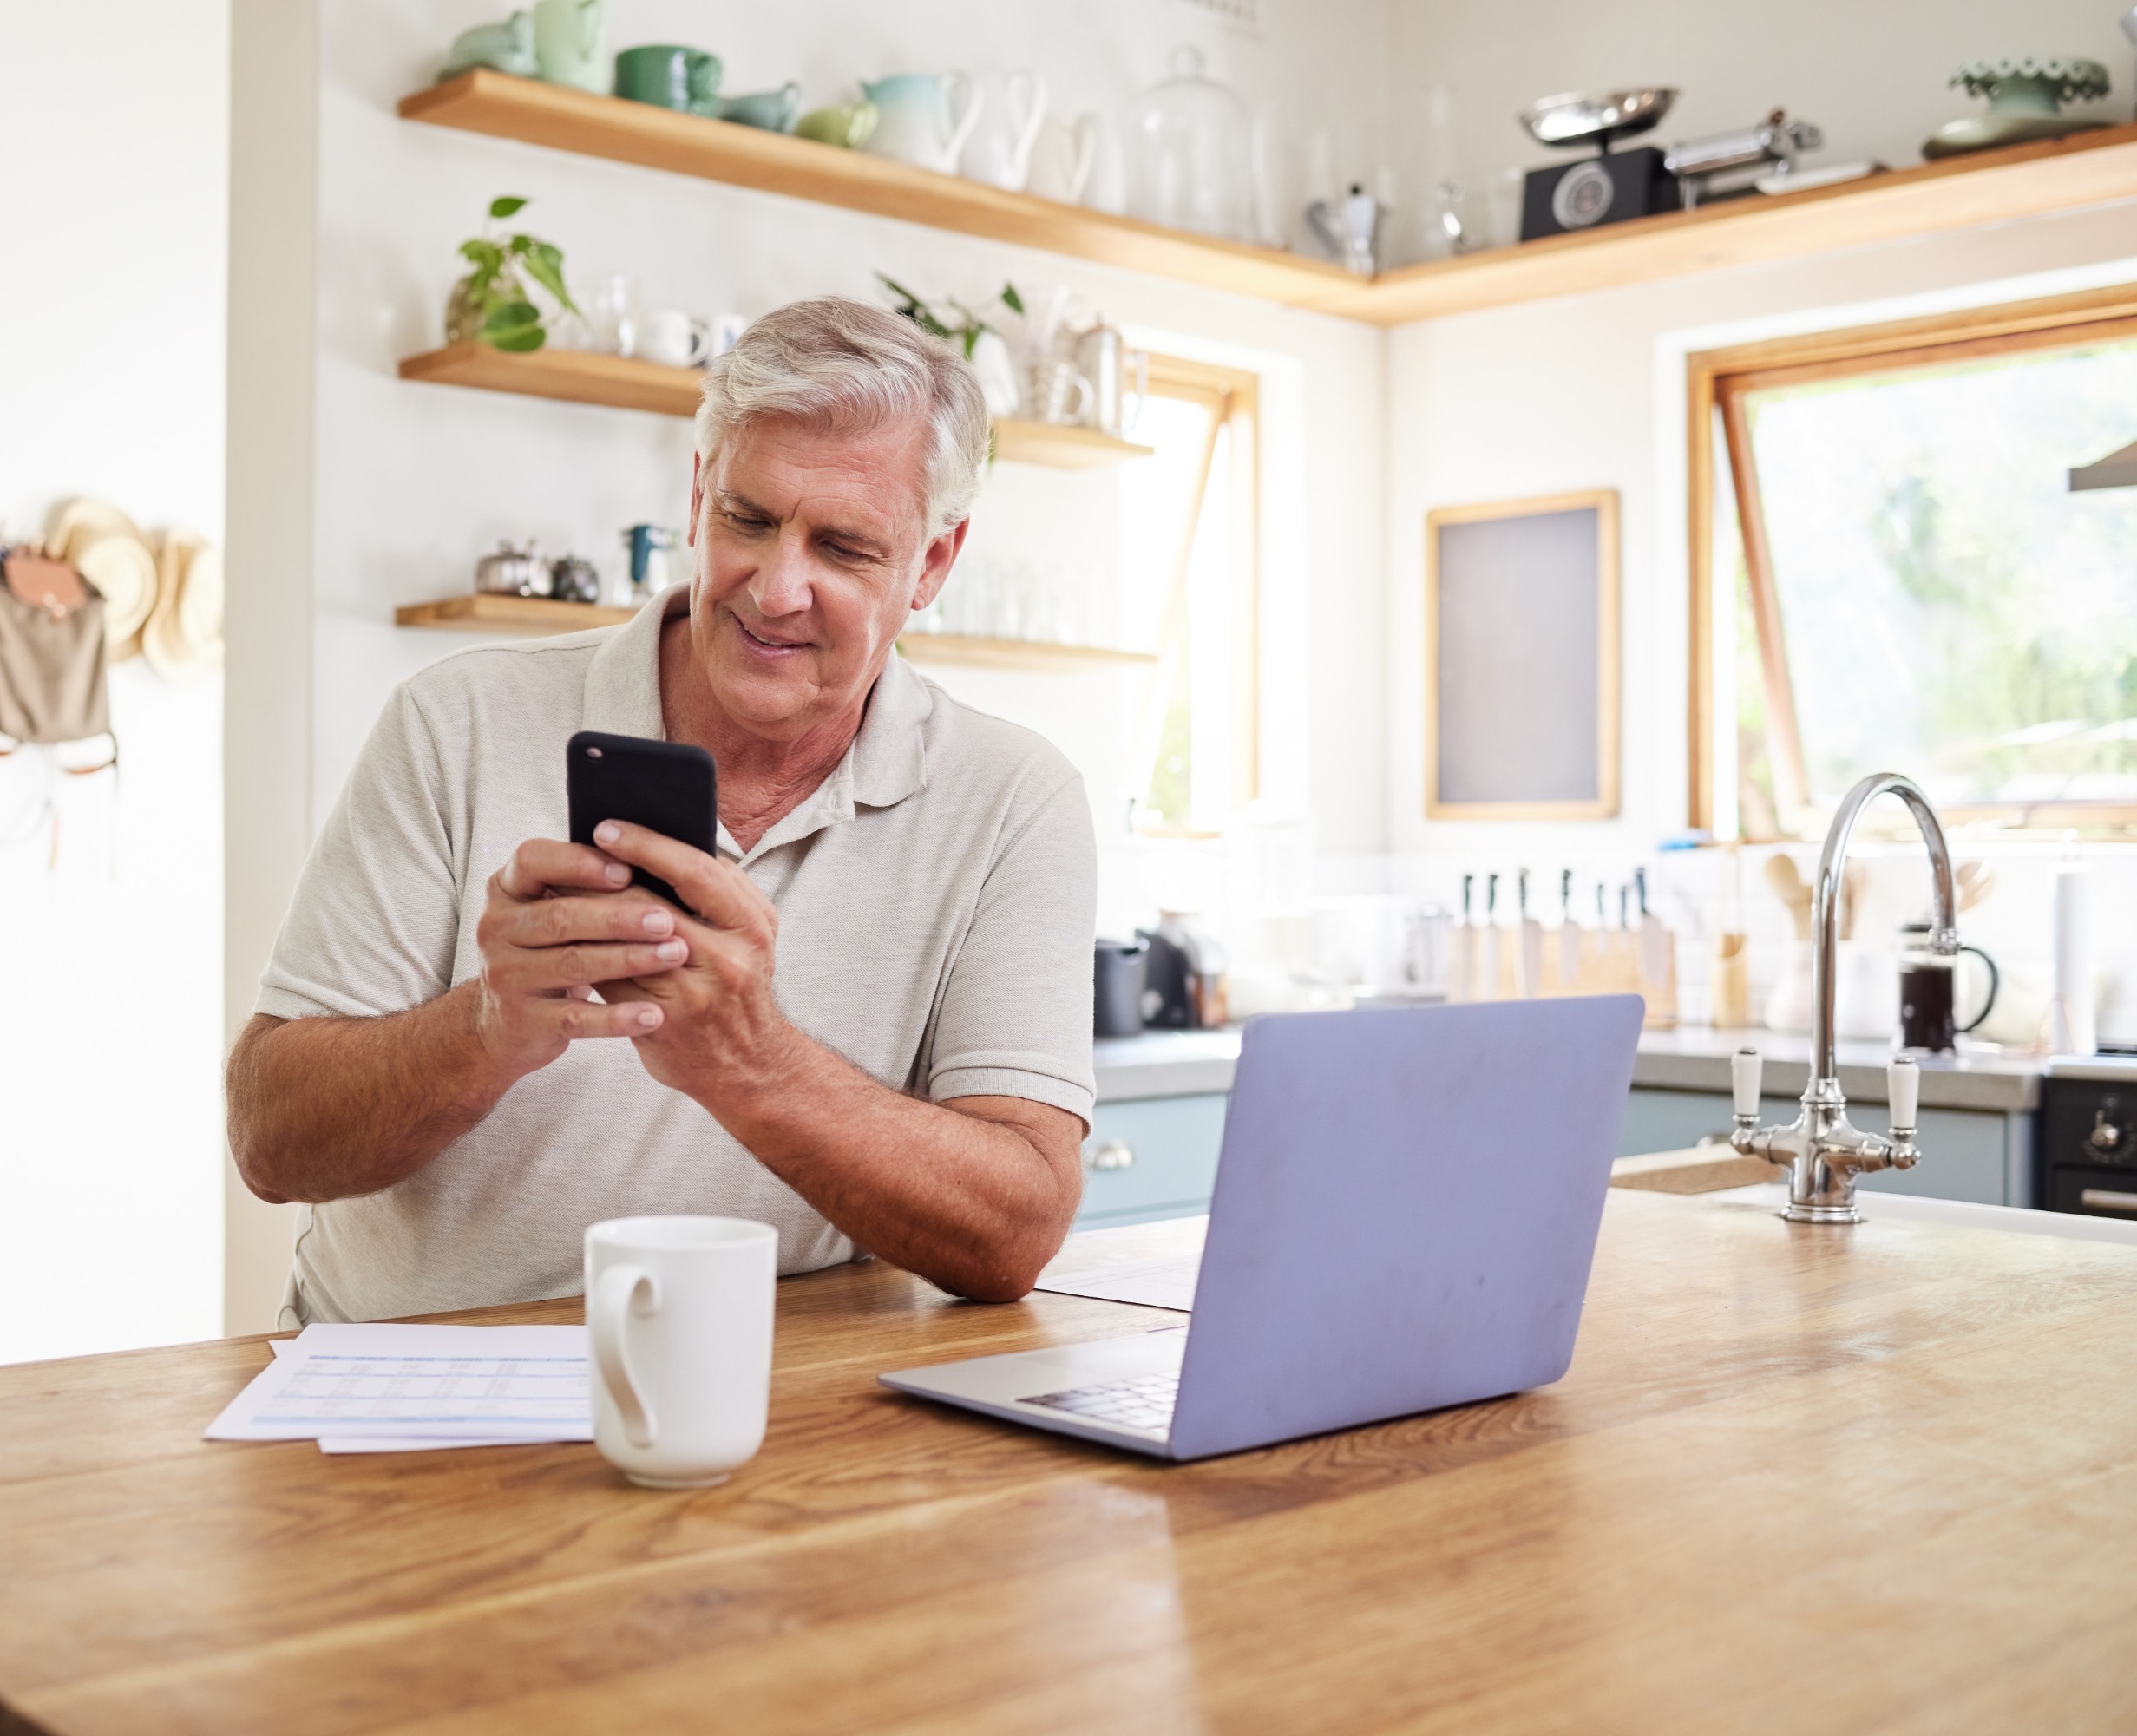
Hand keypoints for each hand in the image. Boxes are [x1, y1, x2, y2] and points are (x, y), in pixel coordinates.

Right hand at [471, 838, 692, 1084]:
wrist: (509, 1021)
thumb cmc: (549, 950)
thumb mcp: (552, 910)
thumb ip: (584, 886)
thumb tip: (647, 862)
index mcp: (506, 888)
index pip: (532, 860)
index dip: (578, 863)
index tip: (627, 871)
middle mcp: (497, 928)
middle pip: (560, 916)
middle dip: (618, 918)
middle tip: (667, 921)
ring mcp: (506, 975)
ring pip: (573, 963)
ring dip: (628, 959)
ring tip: (674, 955)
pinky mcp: (522, 1020)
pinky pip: (577, 1017)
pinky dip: (617, 1017)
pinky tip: (653, 1014)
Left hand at [586, 821, 802, 1112]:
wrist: (748, 1067)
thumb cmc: (739, 987)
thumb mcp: (750, 935)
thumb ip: (719, 893)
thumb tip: (660, 845)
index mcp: (752, 924)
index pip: (696, 870)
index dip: (646, 845)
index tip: (607, 828)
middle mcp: (730, 958)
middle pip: (652, 903)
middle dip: (603, 876)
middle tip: (566, 857)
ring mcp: (695, 993)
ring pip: (625, 942)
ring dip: (587, 913)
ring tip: (556, 890)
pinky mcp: (664, 1024)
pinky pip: (614, 981)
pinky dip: (589, 952)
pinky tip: (567, 936)